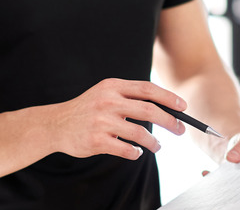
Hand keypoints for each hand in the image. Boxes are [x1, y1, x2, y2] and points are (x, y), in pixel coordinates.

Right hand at [49, 78, 187, 160]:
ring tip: (157, 146)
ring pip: (140, 133)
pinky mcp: (97, 140)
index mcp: (112, 86)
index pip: (147, 89)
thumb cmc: (87, 110)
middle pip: (149, 111)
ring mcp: (102, 121)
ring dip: (154, 142)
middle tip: (180, 130)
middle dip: (170, 121)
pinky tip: (137, 152)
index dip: (168, 98)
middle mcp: (108, 101)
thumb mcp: (105, 93)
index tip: (182, 107)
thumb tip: (164, 107)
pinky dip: (136, 153)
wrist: (56, 124)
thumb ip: (128, 96)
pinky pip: (126, 149)